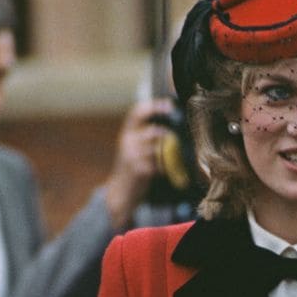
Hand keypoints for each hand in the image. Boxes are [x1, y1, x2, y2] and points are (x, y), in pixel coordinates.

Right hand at [104, 98, 174, 227]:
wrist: (121, 191)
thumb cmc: (132, 166)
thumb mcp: (133, 147)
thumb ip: (145, 135)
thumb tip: (168, 127)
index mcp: (126, 133)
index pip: (137, 113)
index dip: (153, 107)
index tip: (168, 105)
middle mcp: (127, 141)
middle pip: (153, 131)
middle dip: (167, 135)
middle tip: (175, 139)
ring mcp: (132, 156)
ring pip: (158, 148)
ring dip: (168, 152)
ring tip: (170, 157)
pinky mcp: (139, 170)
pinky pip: (158, 164)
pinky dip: (165, 167)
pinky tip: (164, 170)